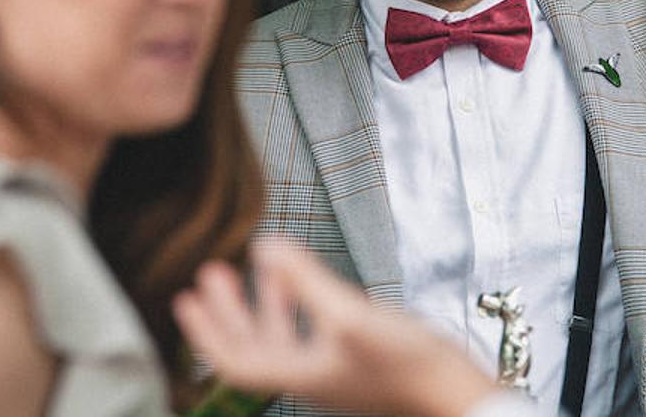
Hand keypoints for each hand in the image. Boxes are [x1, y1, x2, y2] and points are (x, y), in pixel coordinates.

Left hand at [173, 241, 498, 416]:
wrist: (458, 397)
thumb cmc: (408, 365)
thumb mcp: (350, 316)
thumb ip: (306, 280)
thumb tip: (263, 247)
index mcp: (300, 374)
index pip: (235, 359)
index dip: (207, 330)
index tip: (186, 299)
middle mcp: (311, 377)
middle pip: (254, 348)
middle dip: (229, 310)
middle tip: (211, 275)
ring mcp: (334, 372)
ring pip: (283, 339)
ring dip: (263, 304)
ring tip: (257, 267)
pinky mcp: (357, 364)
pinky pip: (311, 335)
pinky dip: (299, 306)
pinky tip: (310, 282)